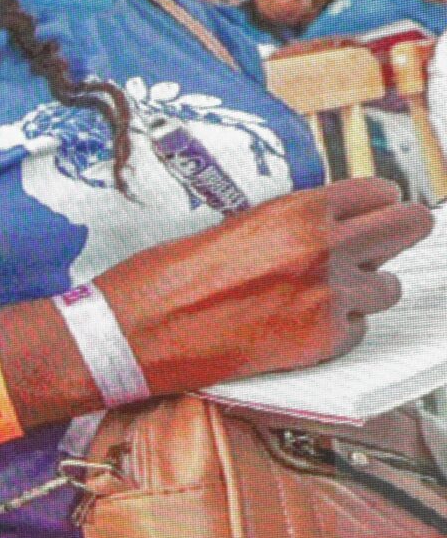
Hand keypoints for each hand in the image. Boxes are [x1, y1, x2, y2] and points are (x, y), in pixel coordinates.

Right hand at [100, 178, 431, 394]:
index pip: (380, 193)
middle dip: (393, 238)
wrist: (129, 334)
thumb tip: (332, 229)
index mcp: (299, 211)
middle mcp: (323, 250)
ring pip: (389, 289)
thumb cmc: (162, 278)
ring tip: (319, 297)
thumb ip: (292, 225)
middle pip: (409, 228)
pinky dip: (334, 332)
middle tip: (371, 251)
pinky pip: (356, 332)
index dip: (374, 206)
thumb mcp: (236, 227)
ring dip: (363, 292)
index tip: (366, 218)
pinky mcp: (317, 344)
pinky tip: (294, 328)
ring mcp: (325, 299)